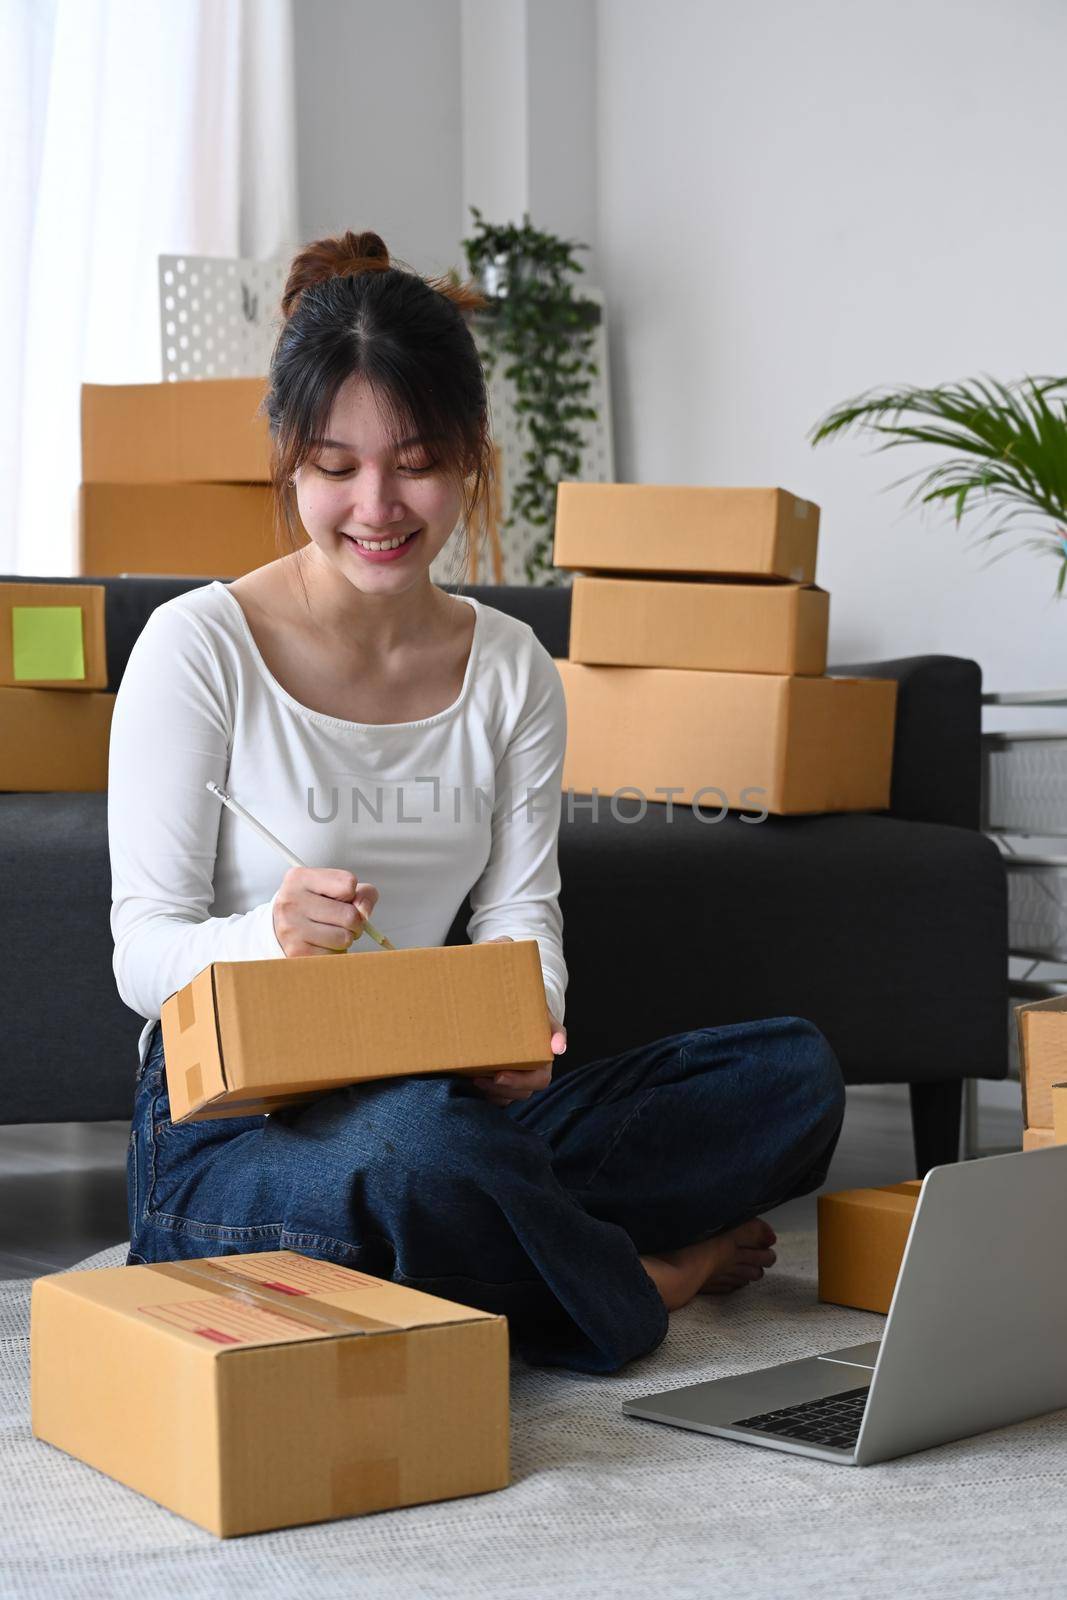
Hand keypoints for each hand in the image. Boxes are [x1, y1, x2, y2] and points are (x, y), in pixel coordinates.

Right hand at [271, 867, 379, 957]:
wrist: (283, 929)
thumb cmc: (315, 906)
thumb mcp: (335, 889)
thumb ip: (362, 894)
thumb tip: (363, 913)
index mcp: (300, 878)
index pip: (348, 883)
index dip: (351, 894)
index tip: (338, 898)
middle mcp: (291, 900)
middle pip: (350, 915)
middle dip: (354, 922)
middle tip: (341, 921)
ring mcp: (291, 927)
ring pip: (345, 937)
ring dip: (345, 938)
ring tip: (331, 933)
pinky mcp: (296, 951)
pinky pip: (334, 955)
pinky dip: (334, 952)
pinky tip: (322, 944)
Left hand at [471, 935, 566, 1106]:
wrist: (493, 1004)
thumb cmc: (502, 986)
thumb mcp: (502, 964)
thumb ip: (498, 950)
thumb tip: (493, 944)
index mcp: (540, 1024)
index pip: (556, 1033)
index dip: (557, 1040)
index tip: (555, 1046)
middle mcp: (536, 1051)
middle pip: (539, 1077)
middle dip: (518, 1082)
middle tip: (493, 1075)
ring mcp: (520, 1069)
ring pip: (520, 1093)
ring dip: (501, 1093)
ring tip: (475, 1082)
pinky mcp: (502, 1082)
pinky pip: (501, 1098)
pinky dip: (488, 1098)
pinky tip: (468, 1088)